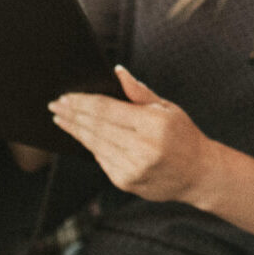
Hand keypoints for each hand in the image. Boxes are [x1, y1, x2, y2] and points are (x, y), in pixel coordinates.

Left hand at [49, 66, 217, 205]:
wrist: (198, 174)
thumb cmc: (183, 136)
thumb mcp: (168, 108)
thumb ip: (139, 92)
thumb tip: (117, 72)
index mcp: (153, 125)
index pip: (107, 110)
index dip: (82, 103)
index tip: (66, 97)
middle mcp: (142, 148)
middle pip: (96, 127)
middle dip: (72, 115)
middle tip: (55, 105)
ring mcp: (132, 168)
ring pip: (94, 144)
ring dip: (75, 130)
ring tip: (61, 119)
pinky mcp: (125, 181)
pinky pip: (100, 159)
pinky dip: (89, 145)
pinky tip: (80, 135)